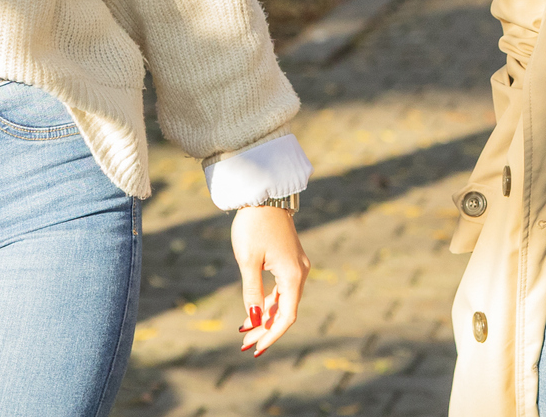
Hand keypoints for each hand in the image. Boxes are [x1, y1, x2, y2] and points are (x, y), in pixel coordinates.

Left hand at [231, 205, 308, 355]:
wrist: (264, 196)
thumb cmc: (254, 227)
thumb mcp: (248, 261)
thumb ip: (252, 291)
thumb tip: (253, 319)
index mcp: (293, 275)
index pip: (286, 316)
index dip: (272, 335)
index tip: (255, 349)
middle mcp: (300, 272)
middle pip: (285, 310)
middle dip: (265, 329)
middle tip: (244, 345)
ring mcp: (297, 266)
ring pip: (284, 300)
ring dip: (266, 316)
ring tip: (245, 332)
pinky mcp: (290, 260)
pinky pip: (282, 289)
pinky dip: (268, 302)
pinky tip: (254, 312)